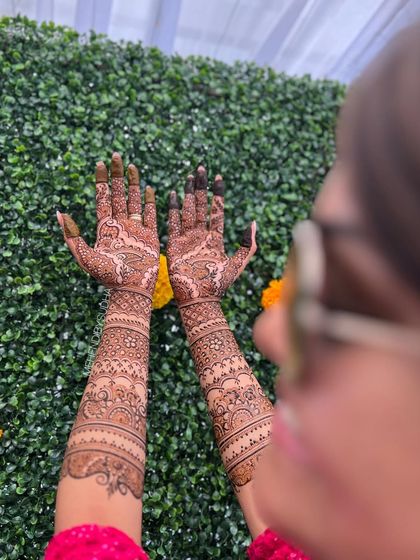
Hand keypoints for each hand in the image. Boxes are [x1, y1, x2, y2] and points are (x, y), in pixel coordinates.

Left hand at [57, 152, 159, 294]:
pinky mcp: (150, 236)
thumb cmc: (107, 277)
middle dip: (117, 175)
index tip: (100, 163)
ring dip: (133, 184)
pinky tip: (149, 189)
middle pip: (118, 194)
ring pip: (134, 201)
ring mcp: (136, 229)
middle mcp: (120, 225)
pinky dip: (150, 201)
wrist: (130, 290)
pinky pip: (151, 215)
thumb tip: (59, 214)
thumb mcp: (85, 257)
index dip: (102, 181)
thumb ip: (72, 236)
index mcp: (105, 227)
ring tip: (132, 166)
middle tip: (116, 156)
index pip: (103, 198)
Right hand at [166, 165, 256, 303]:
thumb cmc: (219, 285)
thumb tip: (253, 224)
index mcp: (215, 238)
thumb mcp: (237, 264)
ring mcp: (188, 239)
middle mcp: (201, 236)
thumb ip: (247, 245)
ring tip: (189, 178)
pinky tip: (172, 196)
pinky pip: (173, 224)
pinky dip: (172, 210)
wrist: (199, 299)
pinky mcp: (175, 245)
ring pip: (188, 211)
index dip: (217, 194)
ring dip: (188, 194)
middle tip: (200, 170)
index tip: (218, 178)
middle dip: (201, 188)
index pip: (217, 211)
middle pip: (201, 206)